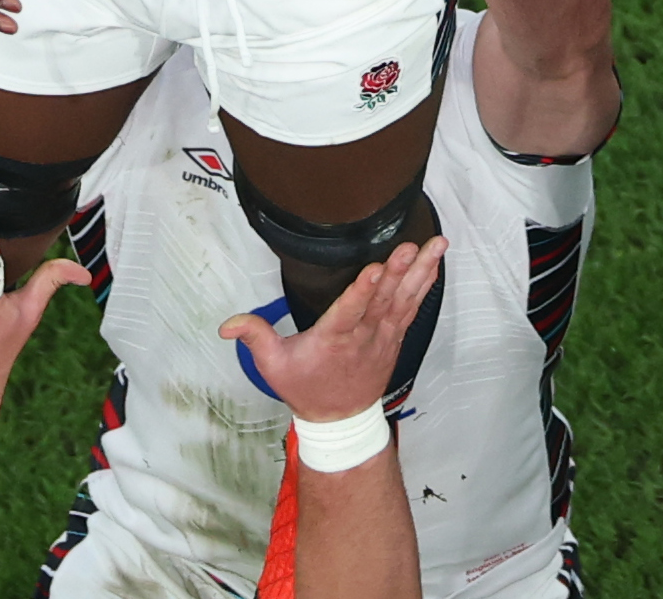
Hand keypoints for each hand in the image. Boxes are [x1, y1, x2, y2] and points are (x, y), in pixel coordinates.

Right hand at [224, 238, 445, 421]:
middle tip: (408, 247)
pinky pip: (413, 306)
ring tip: (436, 244)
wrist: (340, 419)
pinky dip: (425, 284)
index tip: (375, 270)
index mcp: (333, 339)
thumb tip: (225, 326)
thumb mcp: (273, 366)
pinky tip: (434, 262)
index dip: (363, 291)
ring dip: (420, 271)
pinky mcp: (394, 335)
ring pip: (404, 300)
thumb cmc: (306, 387)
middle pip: (382, 300)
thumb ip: (254, 336)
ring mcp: (383, 335)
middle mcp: (363, 335)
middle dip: (397, 273)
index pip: (349, 312)